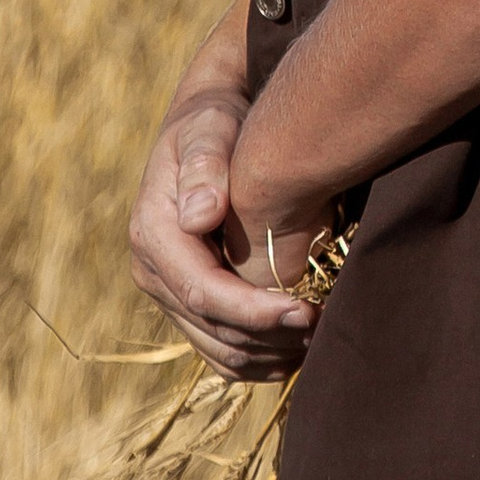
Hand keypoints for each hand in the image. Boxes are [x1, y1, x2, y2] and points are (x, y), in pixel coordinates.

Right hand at [127, 0, 317, 383]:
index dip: (254, 312)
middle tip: (326, 328)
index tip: (305, 312)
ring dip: (267, 354)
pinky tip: (295, 349)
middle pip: (212, 329)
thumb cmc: (213, 121)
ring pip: (217, 349)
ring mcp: (169, 291)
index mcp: (153, 236)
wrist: (206, 126)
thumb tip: (198, 216)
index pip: (203, 293)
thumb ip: (205, 166)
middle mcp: (154, 272)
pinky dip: (257, 358)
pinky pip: (219, 350)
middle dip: (269, 337)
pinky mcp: (188, 301)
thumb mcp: (208, 127)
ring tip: (319, 339)